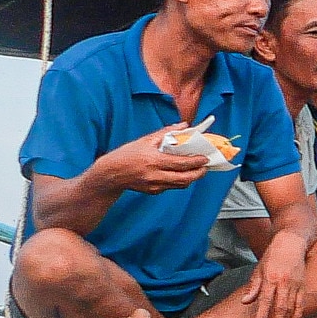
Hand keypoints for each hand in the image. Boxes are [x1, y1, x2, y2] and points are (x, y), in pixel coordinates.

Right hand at [93, 133, 219, 194]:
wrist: (111, 174)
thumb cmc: (126, 155)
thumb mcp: (145, 140)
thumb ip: (166, 132)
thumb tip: (184, 126)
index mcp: (154, 161)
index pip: (181, 163)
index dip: (196, 161)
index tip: (205, 158)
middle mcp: (155, 175)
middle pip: (185, 178)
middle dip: (199, 173)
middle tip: (206, 167)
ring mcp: (155, 185)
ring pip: (180, 185)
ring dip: (191, 178)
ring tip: (197, 170)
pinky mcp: (153, 191)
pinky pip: (171, 187)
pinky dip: (179, 180)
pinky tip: (181, 173)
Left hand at [251, 231, 310, 317]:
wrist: (292, 242)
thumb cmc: (273, 255)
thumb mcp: (259, 268)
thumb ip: (254, 286)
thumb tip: (245, 301)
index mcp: (270, 277)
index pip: (266, 298)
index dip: (263, 312)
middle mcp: (283, 282)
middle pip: (280, 306)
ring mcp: (295, 283)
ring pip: (291, 306)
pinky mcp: (303, 284)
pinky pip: (301, 301)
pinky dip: (298, 313)